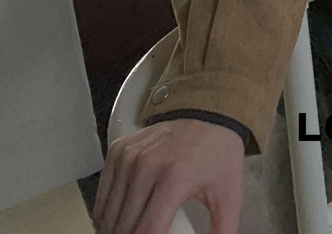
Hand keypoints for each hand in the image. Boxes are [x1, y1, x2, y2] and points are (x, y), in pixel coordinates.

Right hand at [93, 118, 244, 233]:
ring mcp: (129, 156)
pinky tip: (122, 219)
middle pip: (124, 228)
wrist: (208, 110)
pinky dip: (108, 214)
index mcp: (174, 178)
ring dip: (118, 230)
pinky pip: (102, 196)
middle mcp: (147, 165)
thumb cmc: (218, 151)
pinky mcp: (118, 150)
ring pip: (109, 215)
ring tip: (136, 230)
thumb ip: (224, 230)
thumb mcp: (229, 194)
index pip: (147, 231)